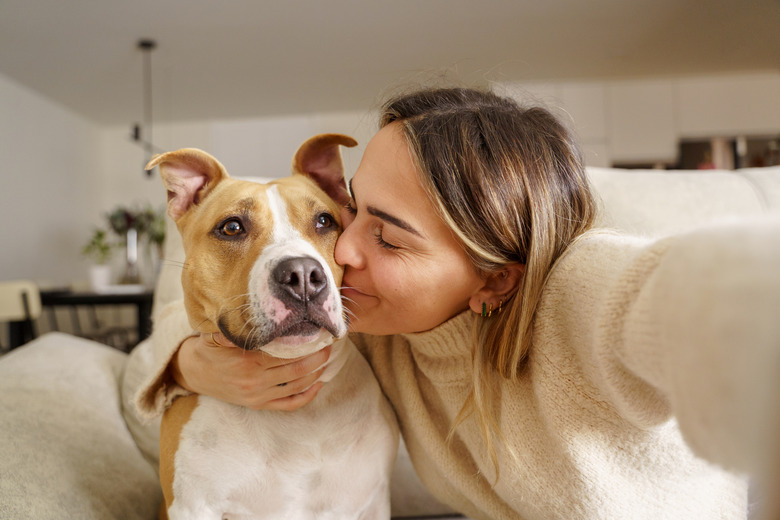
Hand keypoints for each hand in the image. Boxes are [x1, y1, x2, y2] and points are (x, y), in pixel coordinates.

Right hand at [171, 332, 330, 410]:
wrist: (195, 373)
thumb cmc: (210, 350)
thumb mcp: (216, 335)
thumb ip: (233, 328)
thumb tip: (250, 316)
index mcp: (248, 362)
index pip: (285, 353)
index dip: (305, 344)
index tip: (318, 333)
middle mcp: (255, 381)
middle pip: (296, 370)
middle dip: (316, 357)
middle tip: (329, 344)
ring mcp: (258, 396)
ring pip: (296, 387)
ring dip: (315, 374)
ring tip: (326, 359)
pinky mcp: (259, 405)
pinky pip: (288, 404)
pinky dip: (306, 396)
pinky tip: (318, 384)